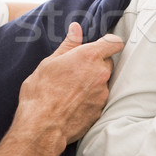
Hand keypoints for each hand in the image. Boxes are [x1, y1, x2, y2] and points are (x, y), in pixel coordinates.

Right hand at [12, 22, 123, 155]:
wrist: (42, 127)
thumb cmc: (41, 92)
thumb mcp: (50, 63)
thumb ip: (68, 45)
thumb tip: (76, 28)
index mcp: (89, 56)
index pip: (114, 42)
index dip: (109, 42)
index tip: (100, 45)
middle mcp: (101, 74)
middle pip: (108, 62)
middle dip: (96, 63)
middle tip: (77, 69)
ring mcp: (102, 93)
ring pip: (103, 82)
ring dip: (93, 82)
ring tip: (71, 88)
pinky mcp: (100, 110)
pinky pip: (99, 98)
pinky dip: (90, 98)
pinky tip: (73, 102)